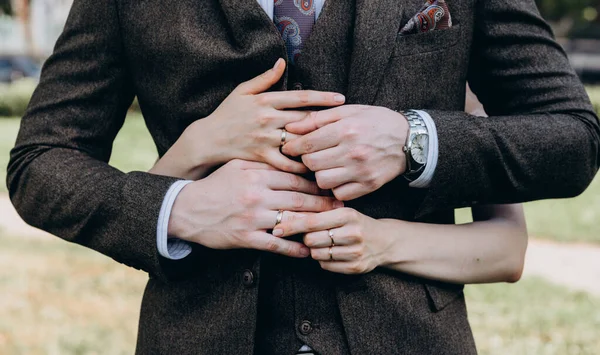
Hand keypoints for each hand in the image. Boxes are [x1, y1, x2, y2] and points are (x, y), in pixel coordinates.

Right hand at [150, 58, 345, 179]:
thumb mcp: (242, 91)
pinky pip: (287, 164)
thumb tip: (282, 63)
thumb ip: (264, 79)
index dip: (323, 97)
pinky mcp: (262, 157)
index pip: (300, 97)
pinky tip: (319, 169)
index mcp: (266, 101)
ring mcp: (265, 139)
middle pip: (305, 120)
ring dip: (320, 145)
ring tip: (340, 149)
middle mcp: (267, 119)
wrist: (208, 140)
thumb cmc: (227, 114)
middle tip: (349, 126)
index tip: (342, 100)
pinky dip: (303, 167)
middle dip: (328, 122)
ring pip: (299, 141)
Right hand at [168, 159, 343, 257]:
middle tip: (341, 206)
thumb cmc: (214, 185)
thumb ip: (263, 165)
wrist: (186, 209)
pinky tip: (308, 251)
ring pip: (292, 221)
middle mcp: (257, 195)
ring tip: (331, 227)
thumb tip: (290, 161)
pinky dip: (294, 249)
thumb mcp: (237, 167)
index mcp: (256, 175)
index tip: (331, 185)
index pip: (294, 178)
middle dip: (323, 203)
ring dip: (314, 225)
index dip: (315, 182)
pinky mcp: (246, 238)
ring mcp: (253, 218)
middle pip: (299, 199)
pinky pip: (276, 245)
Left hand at [272, 208, 393, 273]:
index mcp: (347, 214)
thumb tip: (284, 216)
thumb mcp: (340, 213)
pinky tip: (334, 253)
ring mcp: (355, 251)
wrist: (385, 240)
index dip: (291, 225)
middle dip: (307, 238)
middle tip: (313, 235)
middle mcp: (353, 232)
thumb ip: (316, 214)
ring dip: (315, 250)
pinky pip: (326, 265)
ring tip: (327, 243)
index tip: (276, 228)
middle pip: (311, 240)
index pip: (312, 221)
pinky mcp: (355, 267)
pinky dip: (324, 260)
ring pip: (317, 254)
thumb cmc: (355, 223)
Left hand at [282, 105, 407, 200]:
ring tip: (327, 166)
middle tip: (312, 155)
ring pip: (322, 181)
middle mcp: (353, 152)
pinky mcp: (368, 185)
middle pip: (311, 164)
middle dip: (307, 160)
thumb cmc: (375, 122)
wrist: (409, 139)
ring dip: (320, 174)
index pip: (307, 144)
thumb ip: (317, 119)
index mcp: (346, 130)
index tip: (290, 148)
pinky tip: (340, 176)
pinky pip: (339, 193)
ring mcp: (361, 171)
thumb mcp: (348, 111)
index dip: (293, 147)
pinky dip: (336, 187)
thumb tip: (290, 128)